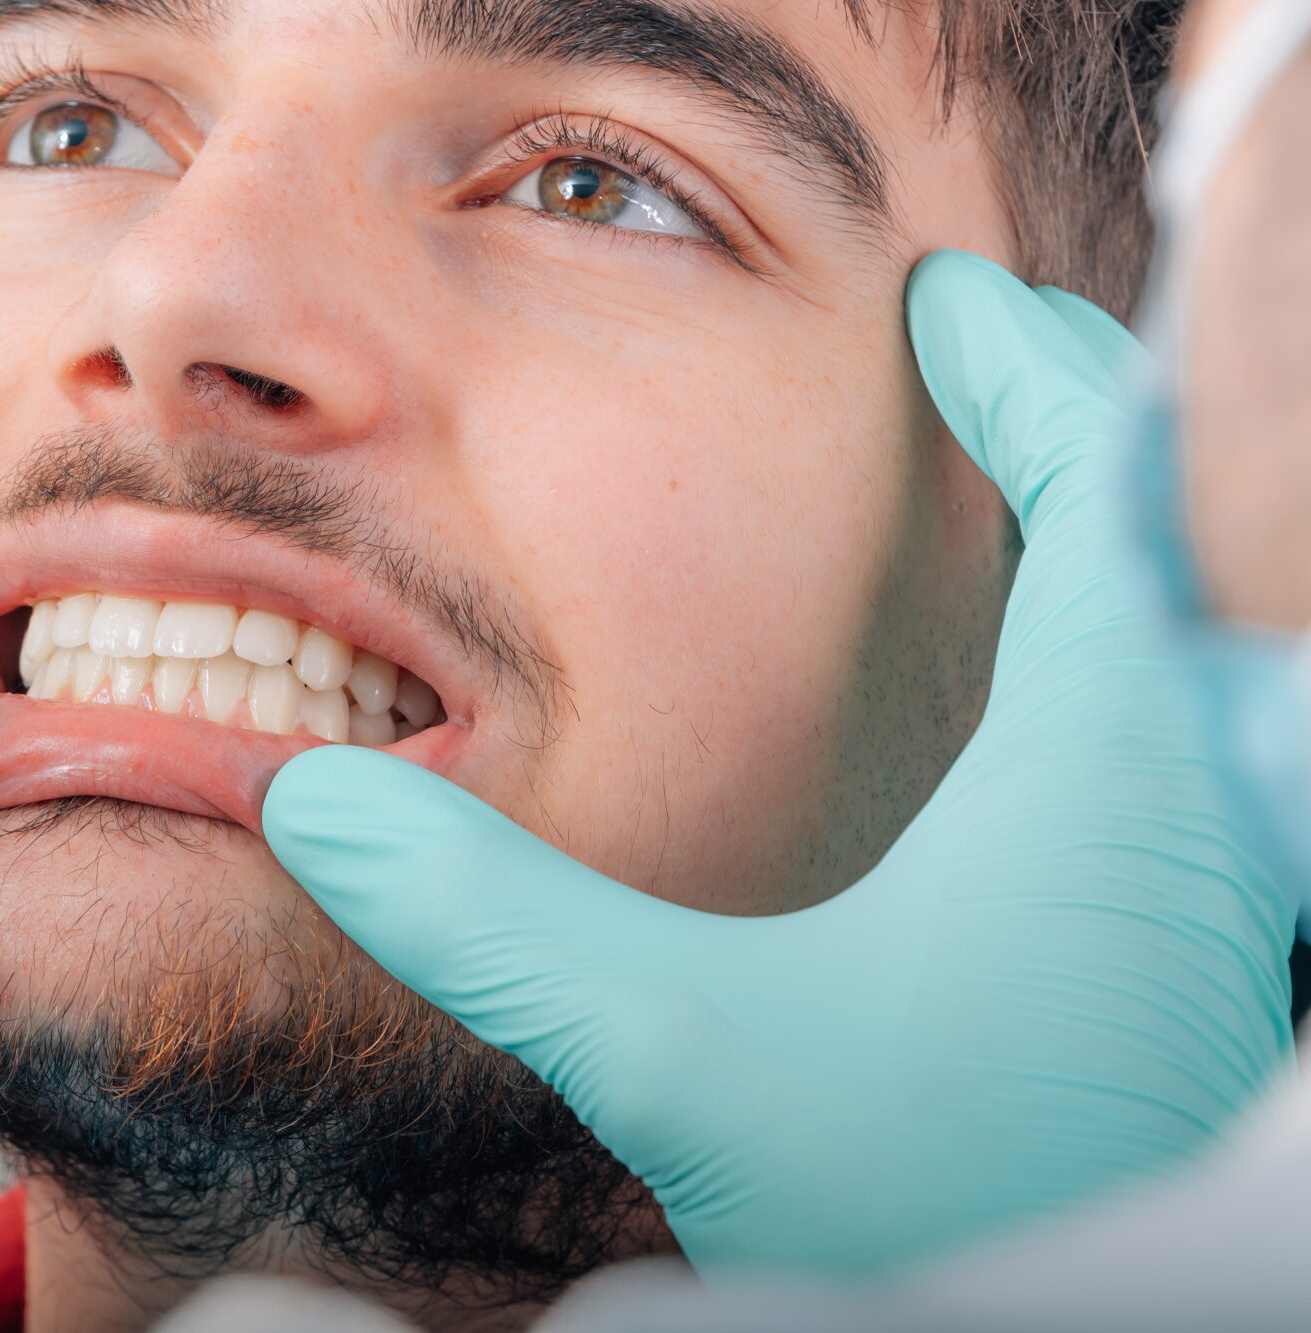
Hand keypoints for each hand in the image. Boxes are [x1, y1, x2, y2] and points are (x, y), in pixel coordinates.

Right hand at [262, 252, 1296, 1276]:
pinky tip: (1048, 743)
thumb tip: (319, 807)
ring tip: (1018, 520)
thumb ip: (493, 921)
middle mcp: (1203, 808)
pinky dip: (1134, 679)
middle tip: (992, 385)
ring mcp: (1227, 896)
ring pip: (1201, 653)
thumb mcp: (684, 1054)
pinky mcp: (1211, 977)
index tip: (952, 304)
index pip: (1100, 480)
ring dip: (1119, 561)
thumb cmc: (930, 1208)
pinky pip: (1199, 754)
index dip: (1023, 368)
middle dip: (1084, 443)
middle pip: (1179, 543)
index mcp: (1103, 769)